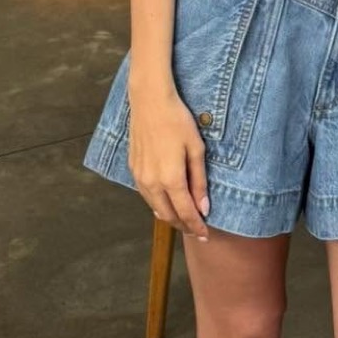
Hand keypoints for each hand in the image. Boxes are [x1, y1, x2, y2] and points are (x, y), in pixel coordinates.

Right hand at [128, 92, 209, 238]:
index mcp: (171, 178)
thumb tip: (203, 207)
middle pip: (168, 215)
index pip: (186, 212)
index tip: (205, 235)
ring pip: (154, 207)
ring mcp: (140, 177)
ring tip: (183, 220)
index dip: (196, 226)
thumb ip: (199, 181)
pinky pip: (145, 195)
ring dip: (169, 217)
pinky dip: (157, 204)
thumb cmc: (177, 121)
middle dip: (183, 226)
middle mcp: (152, 182)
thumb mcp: (196, 149)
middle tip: (196, 231)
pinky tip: (166, 202)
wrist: (150, 102)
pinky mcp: (133, 169)